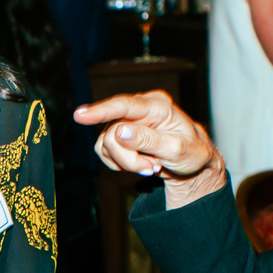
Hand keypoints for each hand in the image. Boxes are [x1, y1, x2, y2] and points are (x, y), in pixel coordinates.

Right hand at [81, 90, 223, 190]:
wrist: (192, 163)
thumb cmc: (192, 152)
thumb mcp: (177, 149)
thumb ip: (149, 140)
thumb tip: (119, 131)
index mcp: (157, 105)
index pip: (124, 106)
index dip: (101, 111)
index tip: (81, 115)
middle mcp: (139, 109)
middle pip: (113, 133)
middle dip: (129, 158)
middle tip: (152, 167)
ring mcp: (126, 122)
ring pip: (106, 145)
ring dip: (127, 163)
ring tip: (151, 165)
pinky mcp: (117, 136)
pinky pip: (105, 153)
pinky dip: (121, 164)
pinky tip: (141, 163)